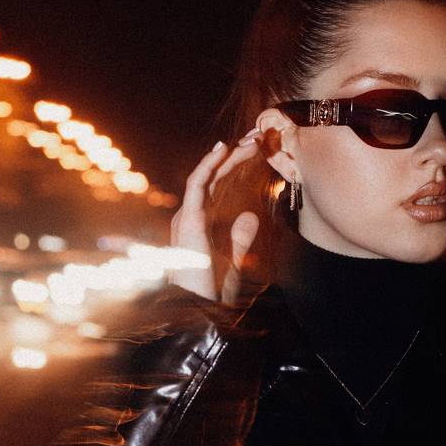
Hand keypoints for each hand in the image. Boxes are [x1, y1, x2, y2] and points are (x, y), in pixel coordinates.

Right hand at [168, 133, 261, 302]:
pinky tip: (222, 149)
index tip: (257, 153)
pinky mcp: (189, 219)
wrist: (197, 308)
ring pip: (208, 176)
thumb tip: (249, 217)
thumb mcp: (234, 261)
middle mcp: (191, 216)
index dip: (237, 168)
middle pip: (215, 178)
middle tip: (257, 137)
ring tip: (248, 139)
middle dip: (236, 156)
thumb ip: (240, 239)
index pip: (220, 188)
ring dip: (227, 156)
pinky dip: (209, 164)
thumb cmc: (212, 292)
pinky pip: (197, 184)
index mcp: (201, 224)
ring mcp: (188, 216)